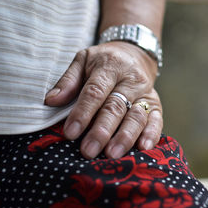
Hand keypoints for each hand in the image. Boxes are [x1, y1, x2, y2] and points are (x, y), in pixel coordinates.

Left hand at [45, 41, 162, 158]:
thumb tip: (51, 101)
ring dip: (125, 136)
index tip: (70, 133)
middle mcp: (130, 80)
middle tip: (88, 151)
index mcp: (110, 67)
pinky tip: (143, 148)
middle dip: (102, 131)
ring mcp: (146, 93)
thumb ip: (68, 80)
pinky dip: (152, 134)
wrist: (134, 53)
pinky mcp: (156, 104)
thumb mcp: (83, 60)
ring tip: (112, 154)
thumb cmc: (103, 61)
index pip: (95, 91)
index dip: (83, 112)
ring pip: (137, 116)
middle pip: (116, 107)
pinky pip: (157, 120)